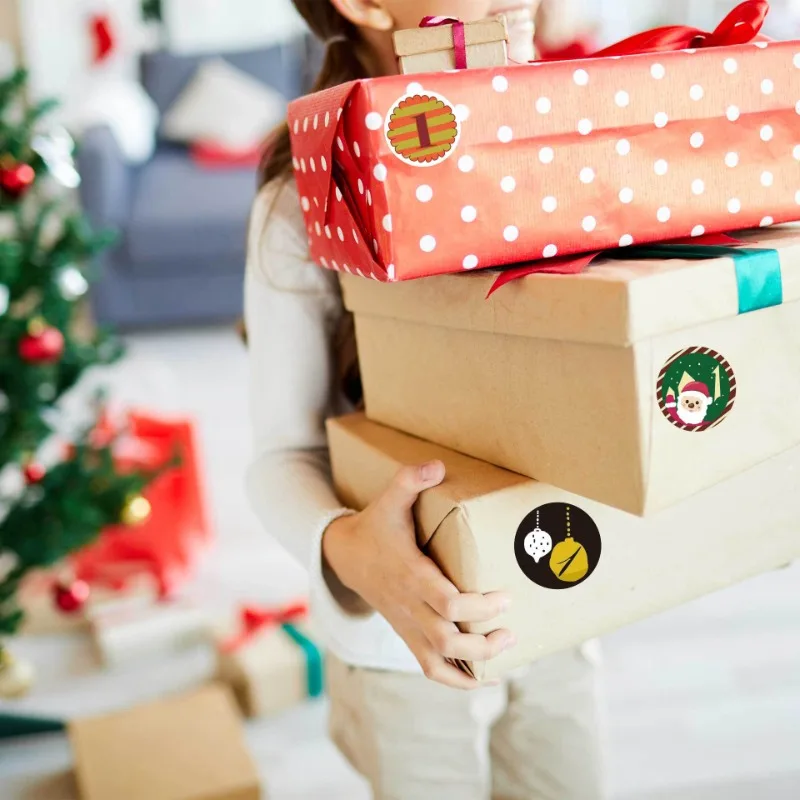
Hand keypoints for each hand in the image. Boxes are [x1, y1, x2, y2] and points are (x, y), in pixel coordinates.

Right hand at [323, 461, 514, 689]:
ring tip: (506, 648)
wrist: (345, 556)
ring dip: (475, 662)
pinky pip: (429, 667)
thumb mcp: (388, 499)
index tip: (505, 596)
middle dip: (483, 641)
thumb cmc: (376, 526)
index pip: (446, 602)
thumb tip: (437, 465)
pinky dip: (456, 679)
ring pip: (439, 659)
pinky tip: (484, 677)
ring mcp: (406, 624)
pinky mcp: (407, 634)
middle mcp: (408, 605)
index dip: (478, 606)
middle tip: (511, 629)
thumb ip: (410, 480)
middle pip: (446, 639)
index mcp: (409, 574)